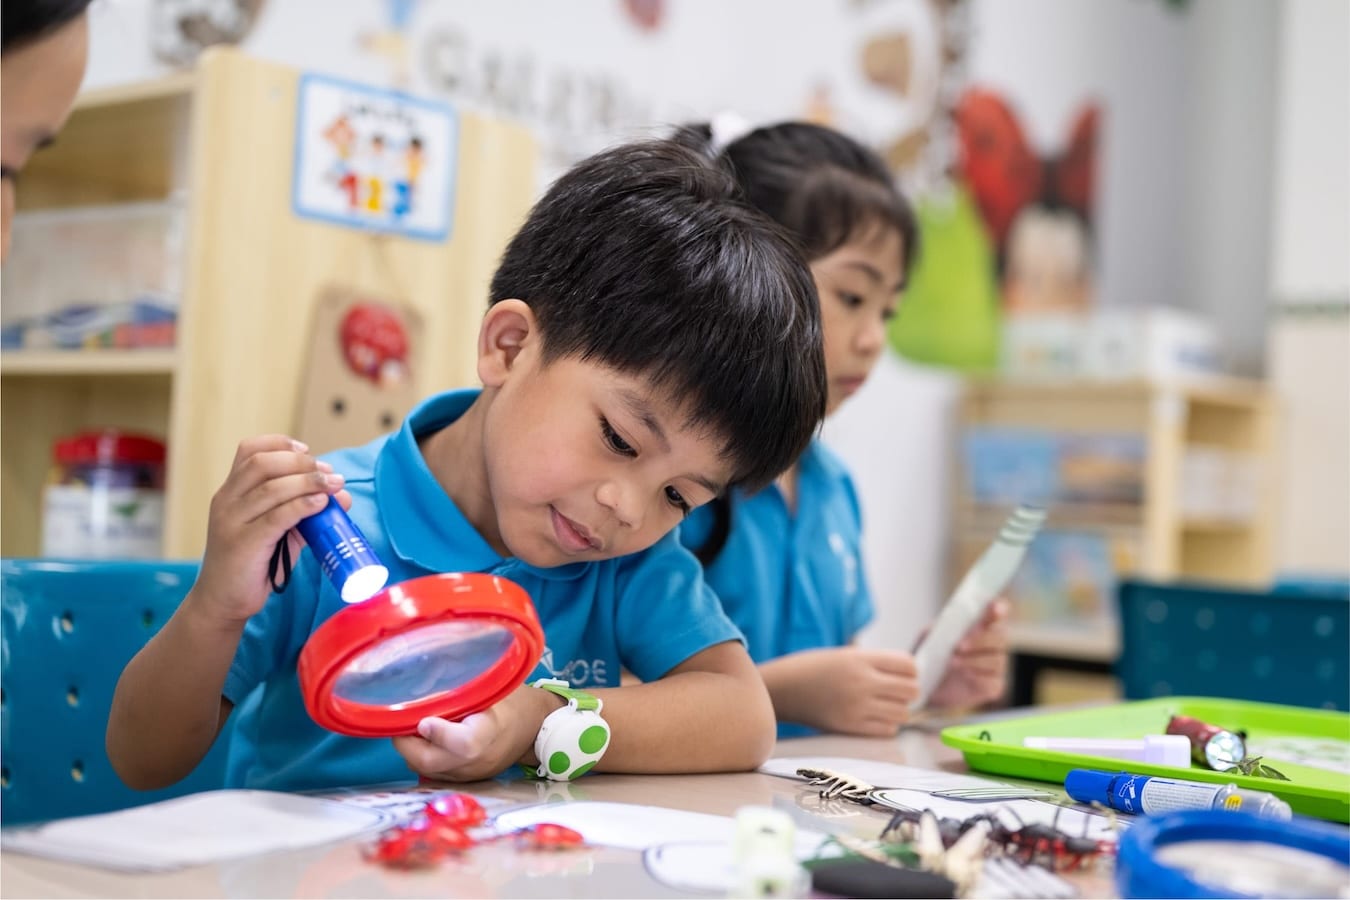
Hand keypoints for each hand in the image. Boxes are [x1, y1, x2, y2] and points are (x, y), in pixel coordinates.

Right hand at [190, 435, 349, 624]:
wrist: (222, 601)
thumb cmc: (252, 563)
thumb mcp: (279, 531)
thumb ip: (306, 511)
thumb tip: (343, 495)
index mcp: (231, 491)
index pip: (249, 450)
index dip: (281, 444)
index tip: (308, 451)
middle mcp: (227, 500)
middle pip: (263, 463)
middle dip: (302, 462)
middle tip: (329, 473)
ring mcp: (231, 521)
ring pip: (272, 488)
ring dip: (309, 481)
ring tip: (335, 485)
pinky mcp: (242, 543)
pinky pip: (276, 516)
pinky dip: (302, 505)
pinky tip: (321, 503)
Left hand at [392, 684, 561, 782]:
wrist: (536, 730)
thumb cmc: (513, 701)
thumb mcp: (493, 686)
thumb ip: (462, 684)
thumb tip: (423, 673)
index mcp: (492, 730)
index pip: (464, 744)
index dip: (439, 734)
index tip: (423, 719)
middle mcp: (480, 759)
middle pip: (433, 762)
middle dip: (406, 742)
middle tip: (399, 721)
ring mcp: (470, 774)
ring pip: (427, 770)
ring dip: (410, 750)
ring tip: (408, 726)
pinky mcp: (464, 780)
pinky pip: (433, 773)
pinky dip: (421, 756)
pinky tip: (422, 739)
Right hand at [781, 646, 917, 736]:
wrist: (783, 688)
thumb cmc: (815, 669)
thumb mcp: (846, 655)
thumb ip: (876, 664)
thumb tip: (910, 677)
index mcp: (861, 660)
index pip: (908, 665)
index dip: (911, 671)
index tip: (903, 674)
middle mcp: (862, 682)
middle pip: (911, 690)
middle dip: (908, 691)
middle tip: (897, 691)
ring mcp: (857, 707)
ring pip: (902, 713)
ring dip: (898, 709)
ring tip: (883, 705)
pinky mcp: (850, 727)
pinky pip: (887, 730)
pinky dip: (886, 724)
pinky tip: (873, 717)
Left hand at [927, 596, 1010, 710]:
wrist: (923, 687)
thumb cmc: (928, 656)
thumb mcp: (928, 638)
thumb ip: (940, 627)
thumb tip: (949, 620)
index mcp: (979, 627)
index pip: (996, 614)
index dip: (999, 609)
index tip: (995, 609)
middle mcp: (992, 645)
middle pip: (999, 637)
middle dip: (980, 640)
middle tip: (959, 646)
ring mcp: (995, 666)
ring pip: (995, 660)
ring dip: (974, 660)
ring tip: (952, 662)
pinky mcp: (993, 686)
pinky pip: (992, 680)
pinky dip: (977, 677)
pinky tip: (964, 676)